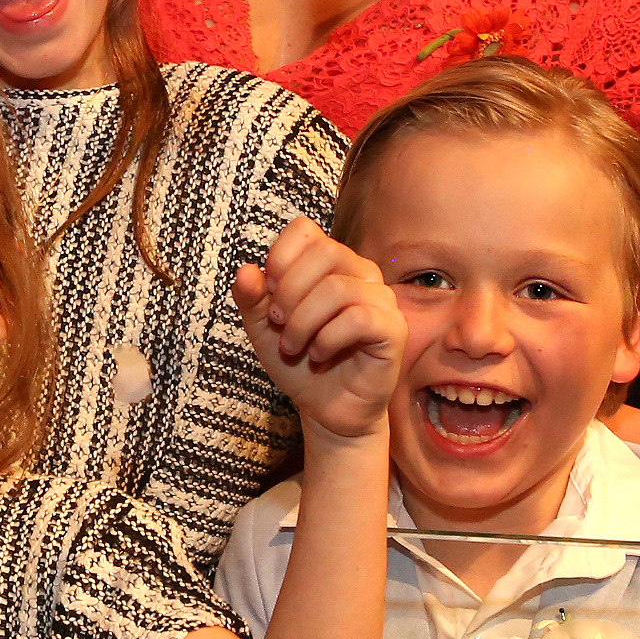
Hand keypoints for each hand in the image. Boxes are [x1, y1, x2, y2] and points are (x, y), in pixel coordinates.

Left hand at [231, 218, 402, 440]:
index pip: (305, 230)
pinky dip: (327, 339)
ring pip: (338, 288)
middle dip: (290, 291)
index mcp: (330, 263)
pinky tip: (317, 355)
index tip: (268, 290)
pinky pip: (359, 319)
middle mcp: (360, 273)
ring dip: (303, 322)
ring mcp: (381, 299)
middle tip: (278, 323)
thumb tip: (246, 271)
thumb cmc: (298, 362)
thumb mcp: (264, 328)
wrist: (325, 408)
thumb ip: (252, 298)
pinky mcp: (393, 329)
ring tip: (293, 347)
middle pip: (325, 251)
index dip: (280, 256)